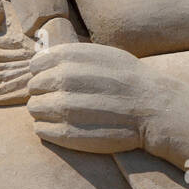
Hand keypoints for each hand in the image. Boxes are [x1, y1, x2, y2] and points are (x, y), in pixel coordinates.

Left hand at [26, 42, 152, 152]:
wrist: (154, 109)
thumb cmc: (130, 81)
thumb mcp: (104, 54)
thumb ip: (72, 56)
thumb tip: (41, 61)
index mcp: (71, 57)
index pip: (36, 65)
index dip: (44, 73)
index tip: (57, 80)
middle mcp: (64, 79)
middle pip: (33, 87)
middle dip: (45, 92)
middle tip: (66, 99)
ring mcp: (64, 108)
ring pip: (34, 109)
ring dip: (45, 111)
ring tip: (66, 114)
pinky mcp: (66, 133)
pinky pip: (40, 129)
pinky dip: (49, 128)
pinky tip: (68, 126)